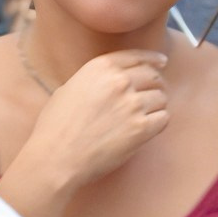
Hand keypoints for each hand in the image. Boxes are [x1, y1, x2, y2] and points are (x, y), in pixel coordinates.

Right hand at [20, 49, 169, 200]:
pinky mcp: (140, 128)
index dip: (153, 60)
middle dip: (154, 86)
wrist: (55, 159)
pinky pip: (163, 118)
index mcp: (101, 67)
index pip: (137, 57)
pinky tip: (146, 130)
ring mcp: (132, 104)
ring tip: (143, 118)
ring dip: (155, 107)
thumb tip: (104, 83)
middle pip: (153, 76)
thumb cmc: (54, 129)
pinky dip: (157, 123)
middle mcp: (119, 81)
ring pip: (161, 97)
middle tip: (151, 97)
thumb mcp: (67, 90)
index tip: (161, 63)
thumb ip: (91, 81)